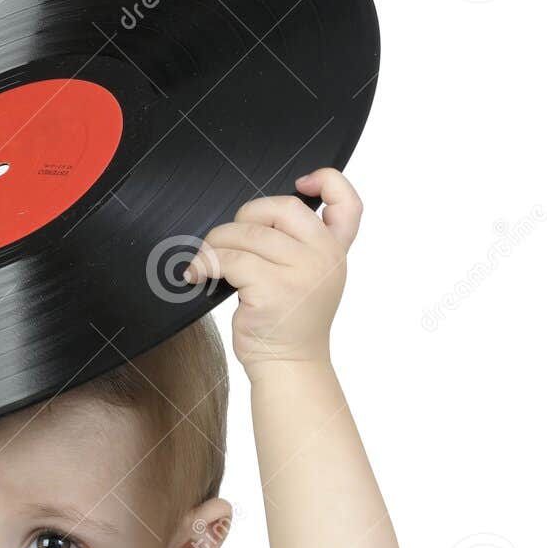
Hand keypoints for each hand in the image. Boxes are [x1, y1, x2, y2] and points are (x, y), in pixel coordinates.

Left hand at [182, 167, 361, 369]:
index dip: (328, 181)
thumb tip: (257, 214)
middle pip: (279, 208)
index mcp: (335, 251)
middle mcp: (324, 257)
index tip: (303, 182)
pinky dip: (206, 263)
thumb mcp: (310, 277)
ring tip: (206, 261)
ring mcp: (301, 272)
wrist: (288, 366)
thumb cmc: (289, 322)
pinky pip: (229, 258)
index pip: (348, 203)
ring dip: (216, 243)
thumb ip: (301, 244)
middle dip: (245, 217)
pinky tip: (198, 274)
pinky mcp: (272, 288)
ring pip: (246, 233)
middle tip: (228, 240)